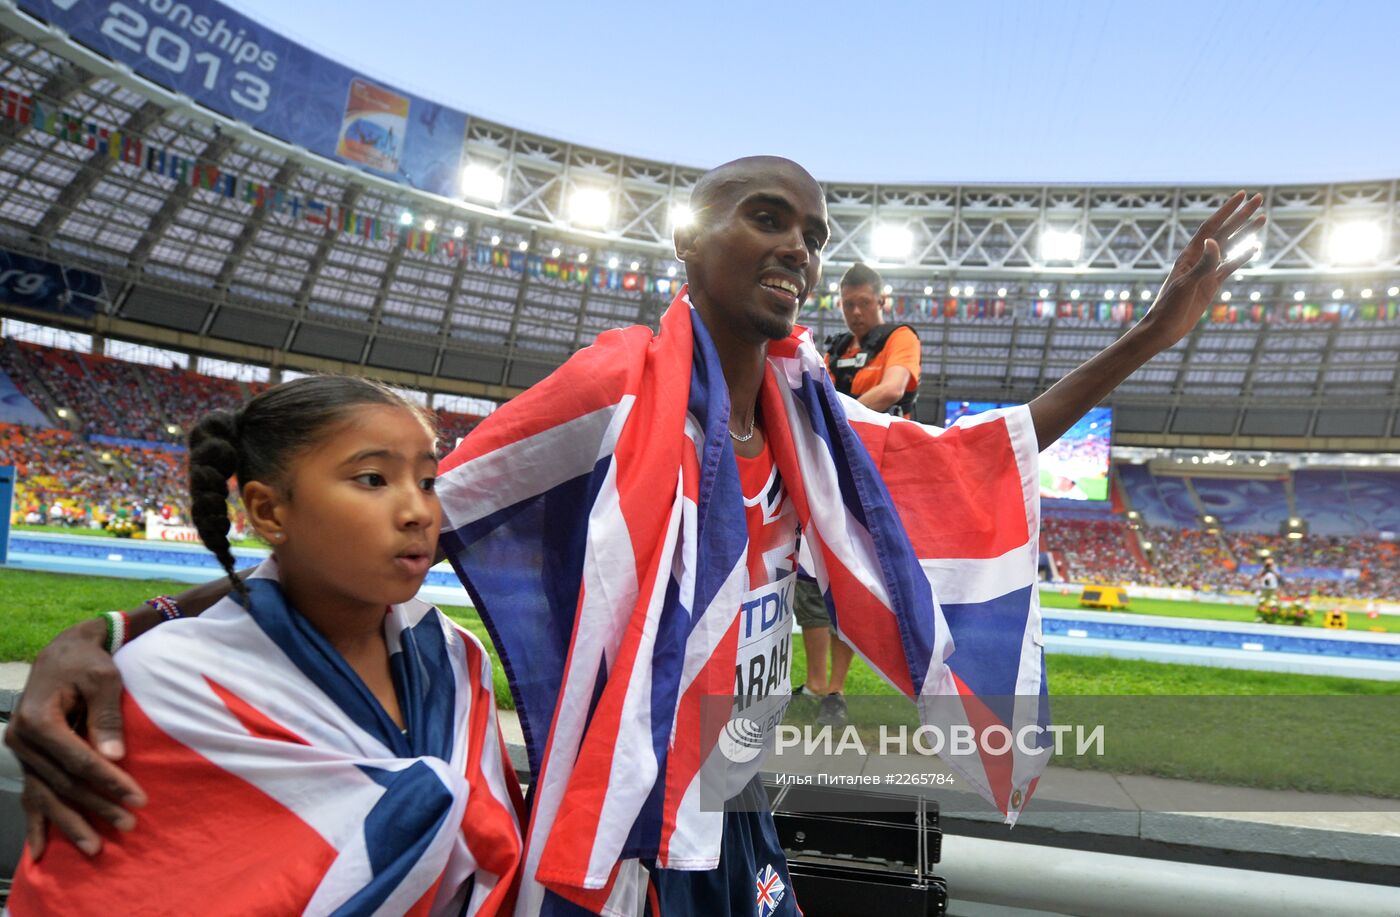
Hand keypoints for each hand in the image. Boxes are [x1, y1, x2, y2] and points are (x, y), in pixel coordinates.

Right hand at [4, 618, 145, 858]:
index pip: (78, 761)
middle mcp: (22, 740)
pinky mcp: (27, 759)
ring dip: (71, 823)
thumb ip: (107, 717)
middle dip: (98, 806)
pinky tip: (39, 852)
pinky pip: (29, 795)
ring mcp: (21, 753)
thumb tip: (114, 757)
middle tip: (129, 824)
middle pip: (63, 783)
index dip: (109, 781)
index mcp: (39, 720)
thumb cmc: (89, 662)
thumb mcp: (104, 679)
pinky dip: (35, 824)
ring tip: (95, 849)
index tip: (138, 798)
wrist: (63, 652)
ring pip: (46, 795)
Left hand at [1138, 190, 1264, 348]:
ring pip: (1230, 246)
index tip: (1242, 195)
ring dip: (1246, 232)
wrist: (1163, 329)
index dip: (1227, 210)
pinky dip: (1243, 256)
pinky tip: (1255, 247)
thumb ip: (1202, 264)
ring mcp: (1206, 271)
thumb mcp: (1186, 285)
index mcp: (1189, 255)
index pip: (1211, 227)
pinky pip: (1230, 266)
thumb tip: (1214, 241)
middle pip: (1224, 232)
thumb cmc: (1169, 307)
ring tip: (1263, 218)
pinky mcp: (1211, 284)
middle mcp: (1198, 259)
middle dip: (1241, 215)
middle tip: (1259, 198)